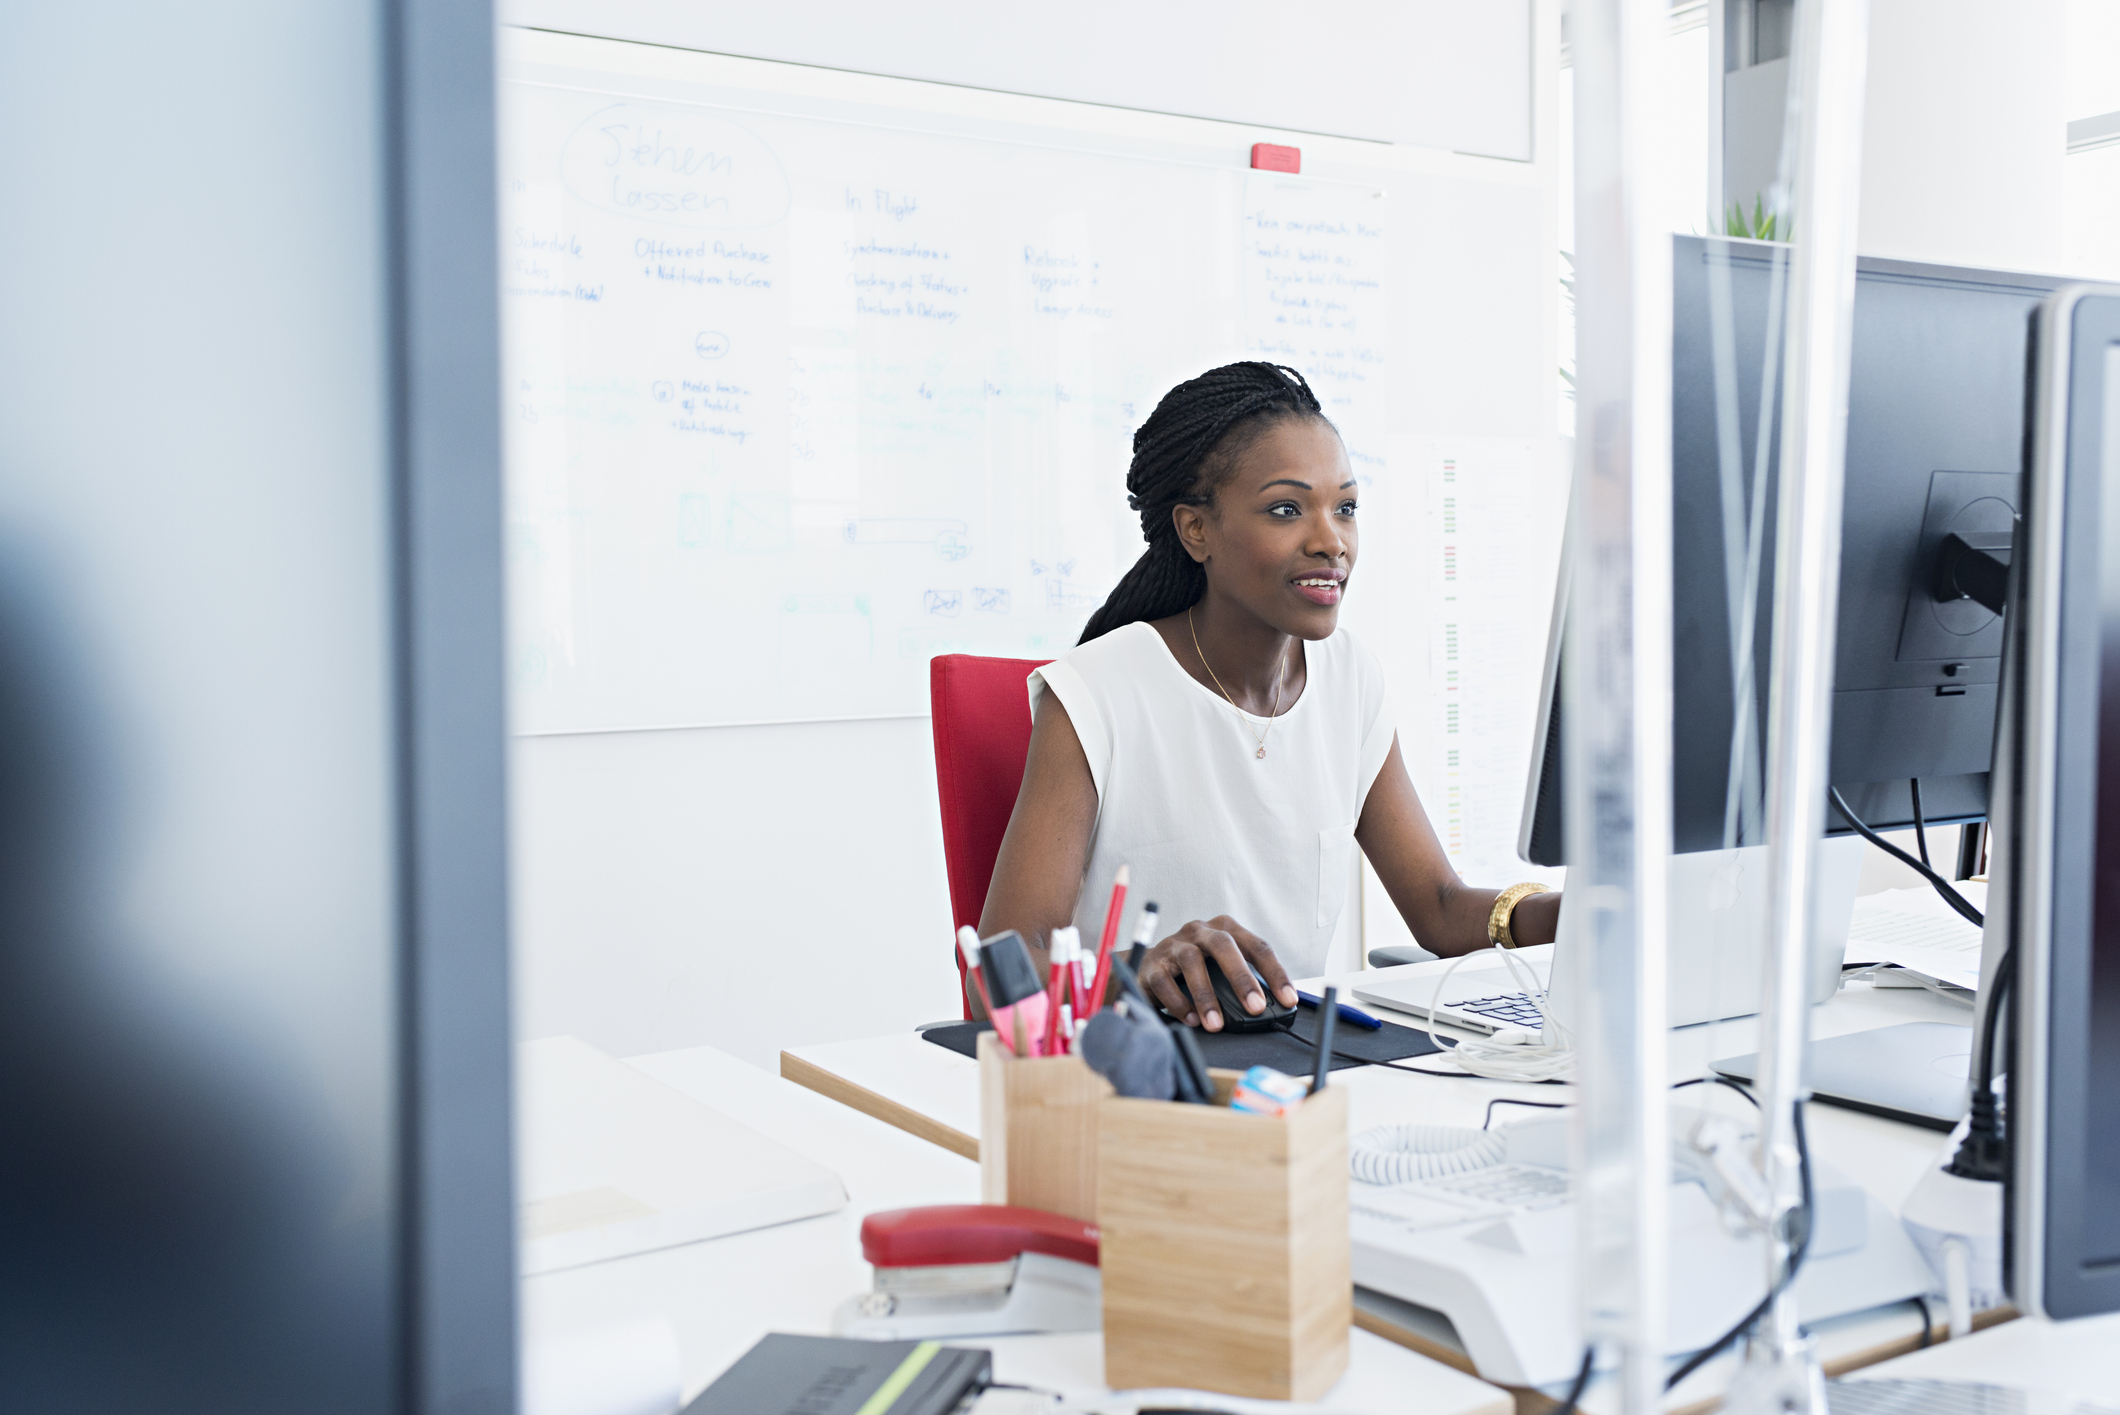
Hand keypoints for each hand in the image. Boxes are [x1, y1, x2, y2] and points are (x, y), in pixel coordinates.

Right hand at [1136, 916, 1298, 1031]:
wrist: (1149, 966)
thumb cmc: (1195, 968)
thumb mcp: (1221, 967)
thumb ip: (1241, 982)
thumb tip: (1267, 1010)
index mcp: (1225, 929)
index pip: (1257, 946)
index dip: (1275, 973)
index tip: (1289, 1000)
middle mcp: (1200, 931)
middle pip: (1224, 945)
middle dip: (1242, 978)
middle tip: (1255, 1007)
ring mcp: (1174, 944)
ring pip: (1192, 962)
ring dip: (1206, 995)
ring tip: (1216, 1024)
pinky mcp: (1153, 962)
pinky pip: (1164, 981)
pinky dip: (1179, 1003)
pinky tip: (1190, 1020)